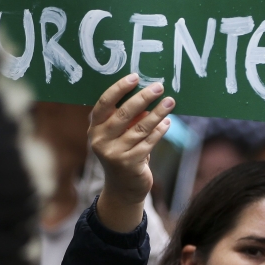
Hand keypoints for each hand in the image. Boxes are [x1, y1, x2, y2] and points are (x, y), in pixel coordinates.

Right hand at [89, 74, 173, 232]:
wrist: (122, 188)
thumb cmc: (122, 152)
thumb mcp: (118, 135)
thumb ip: (127, 118)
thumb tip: (147, 93)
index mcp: (94, 128)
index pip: (104, 103)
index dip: (119, 89)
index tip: (135, 77)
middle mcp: (100, 140)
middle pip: (124, 114)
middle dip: (143, 98)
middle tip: (159, 87)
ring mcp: (114, 153)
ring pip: (140, 128)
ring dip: (158, 113)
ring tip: (170, 102)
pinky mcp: (129, 164)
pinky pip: (149, 142)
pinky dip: (159, 131)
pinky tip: (167, 123)